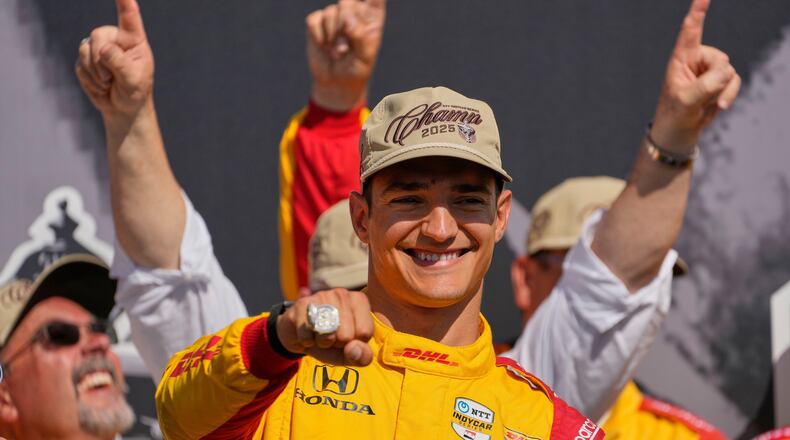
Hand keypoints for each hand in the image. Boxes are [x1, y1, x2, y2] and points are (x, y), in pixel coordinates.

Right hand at [75, 0, 153, 117]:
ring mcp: (99, 48)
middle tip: (110, 78)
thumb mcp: (133, 80)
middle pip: (98, 35)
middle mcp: (116, 39)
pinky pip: (80, 65)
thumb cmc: (135, 92)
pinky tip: (101, 87)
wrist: (124, 109)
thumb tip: (103, 49)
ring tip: (109, 83)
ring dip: (96, 73)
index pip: (129, 16)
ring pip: (85, 50)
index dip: (124, 2)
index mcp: (134, 40)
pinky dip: (90, 80)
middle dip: (100, 58)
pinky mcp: (86, 60)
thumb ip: (120, 63)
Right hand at [276, 289, 373, 366]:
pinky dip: (307, 341)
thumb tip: (353, 349)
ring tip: (321, 334)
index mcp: (359, 301)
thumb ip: (362, 356)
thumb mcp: (351, 353)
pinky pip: (308, 336)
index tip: (347, 337)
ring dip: (322, 343)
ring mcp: (321, 296)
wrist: (302, 336)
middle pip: (346, 336)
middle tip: (332, 336)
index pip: (365, 333)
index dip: (354, 343)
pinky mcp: (302, 304)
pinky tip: (308, 332)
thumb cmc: (332, 341)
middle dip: (337, 343)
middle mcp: (342, 293)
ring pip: (328, 335)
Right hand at [306, 0, 385, 110]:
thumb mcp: (364, 55)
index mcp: (372, 18)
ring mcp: (334, 16)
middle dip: (345, 19)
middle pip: (348, 0)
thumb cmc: (356, 68)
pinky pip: (314, 20)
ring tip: (338, 52)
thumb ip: (359, 34)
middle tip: (346, 43)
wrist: (336, 82)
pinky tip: (325, 47)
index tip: (357, 16)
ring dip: (333, 36)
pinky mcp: (317, 22)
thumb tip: (346, 18)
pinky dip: (319, 37)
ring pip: (330, 12)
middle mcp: (354, 12)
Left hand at [650, 0, 740, 150]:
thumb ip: (705, 85)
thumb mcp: (686, 101)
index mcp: (681, 58)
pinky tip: (717, 106)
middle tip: (700, 95)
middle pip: (720, 59)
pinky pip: (734, 81)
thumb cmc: (675, 114)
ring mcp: (709, 70)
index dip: (697, 12)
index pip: (690, 31)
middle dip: (716, 79)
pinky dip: (729, 95)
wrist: (680, 130)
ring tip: (706, 103)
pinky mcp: (719, 80)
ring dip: (722, 90)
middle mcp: (696, 59)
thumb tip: (726, 72)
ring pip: (729, 71)